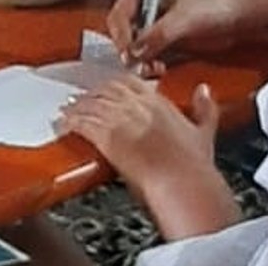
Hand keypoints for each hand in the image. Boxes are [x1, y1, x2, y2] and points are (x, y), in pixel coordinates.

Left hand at [60, 77, 238, 239]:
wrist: (183, 184)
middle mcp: (136, 106)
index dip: (114, 85)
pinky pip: (81, 123)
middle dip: (91, 94)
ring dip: (76, 107)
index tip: (107, 90)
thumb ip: (205, 108)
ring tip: (67, 111)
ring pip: (90, 105)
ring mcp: (120, 119)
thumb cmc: (193, 166)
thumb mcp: (204, 131)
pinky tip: (63, 125)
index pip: (129, 83)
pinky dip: (69, 122)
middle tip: (81, 99)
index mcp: (158, 101)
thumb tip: (204, 90)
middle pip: (105, 91)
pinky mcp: (106, 137)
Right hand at [108, 0, 267, 75]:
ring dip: (140, 61)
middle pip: (122, 33)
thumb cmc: (217, 4)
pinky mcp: (167, 41)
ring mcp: (155, 25)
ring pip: (134, 48)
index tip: (129, 54)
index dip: (121, 37)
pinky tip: (159, 69)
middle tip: (138, 65)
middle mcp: (145, 7)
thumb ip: (156, 35)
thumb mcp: (183, 19)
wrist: (243, 14)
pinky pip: (149, 56)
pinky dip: (150, 65)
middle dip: (130, 51)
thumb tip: (134, 52)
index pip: (118, 16)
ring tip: (152, 68)